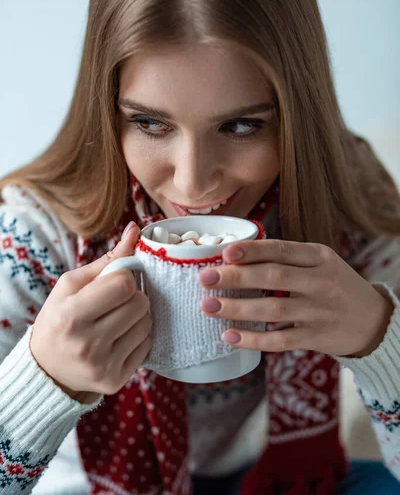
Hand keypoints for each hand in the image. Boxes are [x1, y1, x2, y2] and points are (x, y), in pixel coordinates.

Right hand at [30, 223, 151, 401]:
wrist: (48, 368)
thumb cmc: (60, 318)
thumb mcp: (72, 285)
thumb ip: (108, 259)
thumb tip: (136, 229)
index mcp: (71, 315)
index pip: (124, 284)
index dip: (123, 278)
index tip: (112, 284)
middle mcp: (87, 344)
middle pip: (140, 303)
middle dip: (133, 296)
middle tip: (116, 302)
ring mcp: (103, 365)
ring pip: (147, 324)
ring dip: (138, 316)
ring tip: (117, 320)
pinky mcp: (116, 380)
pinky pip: (147, 345)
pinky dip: (139, 337)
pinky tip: (120, 338)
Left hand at [199, 240, 393, 357]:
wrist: (373, 321)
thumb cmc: (335, 286)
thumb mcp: (321, 263)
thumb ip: (287, 259)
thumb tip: (235, 257)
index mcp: (319, 257)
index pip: (281, 250)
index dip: (252, 250)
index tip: (225, 252)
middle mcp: (321, 282)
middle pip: (272, 277)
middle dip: (235, 277)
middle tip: (205, 279)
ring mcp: (319, 311)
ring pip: (272, 309)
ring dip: (237, 308)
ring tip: (208, 306)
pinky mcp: (317, 338)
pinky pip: (280, 340)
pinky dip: (253, 339)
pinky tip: (230, 336)